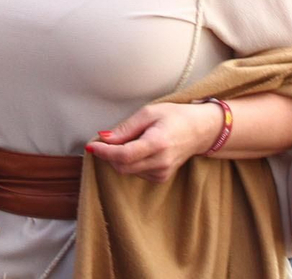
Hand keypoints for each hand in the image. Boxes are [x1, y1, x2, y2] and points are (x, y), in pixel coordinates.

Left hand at [85, 102, 219, 182]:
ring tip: (129, 140)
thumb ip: (125, 128)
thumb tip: (104, 137)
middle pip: (122, 166)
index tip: (91, 145)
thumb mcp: (148, 113)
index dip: (104, 152)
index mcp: (157, 143)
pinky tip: (139, 149)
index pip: (123, 155)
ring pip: (127, 171)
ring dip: (119, 158)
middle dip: (108, 155)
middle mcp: (160, 162)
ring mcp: (162, 173)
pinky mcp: (161, 178)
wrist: (199, 130)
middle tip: (104, 140)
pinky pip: (136, 172)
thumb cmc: (174, 116)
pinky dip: (131, 162)